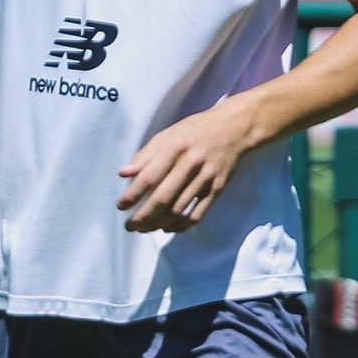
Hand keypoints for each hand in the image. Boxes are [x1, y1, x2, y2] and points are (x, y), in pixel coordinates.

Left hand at [117, 105, 247, 232]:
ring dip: (159, 224)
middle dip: (143, 216)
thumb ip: (145, 155)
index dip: (133, 195)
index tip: (120, 206)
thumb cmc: (196, 130)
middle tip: (129, 226)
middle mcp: (191, 163)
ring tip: (144, 229)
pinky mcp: (218, 188)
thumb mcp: (168, 134)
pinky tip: (168, 228)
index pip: (150, 177)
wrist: (236, 128)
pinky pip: (198, 214)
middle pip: (163, 198)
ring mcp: (206, 177)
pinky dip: (181, 226)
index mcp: (176, 146)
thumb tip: (123, 174)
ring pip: (179, 209)